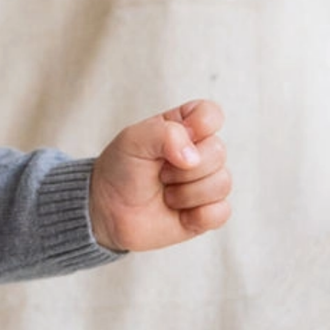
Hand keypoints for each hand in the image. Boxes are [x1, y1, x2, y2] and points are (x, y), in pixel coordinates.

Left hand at [89, 99, 231, 252]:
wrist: (107, 211)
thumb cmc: (120, 171)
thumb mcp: (132, 140)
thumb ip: (164, 134)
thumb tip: (193, 157)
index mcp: (183, 128)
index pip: (210, 114)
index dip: (200, 125)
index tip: (172, 140)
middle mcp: (199, 153)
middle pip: (218, 151)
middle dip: (182, 168)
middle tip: (158, 174)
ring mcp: (205, 183)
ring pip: (222, 183)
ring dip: (185, 193)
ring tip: (164, 194)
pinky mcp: (207, 212)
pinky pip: (222, 212)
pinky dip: (197, 215)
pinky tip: (178, 214)